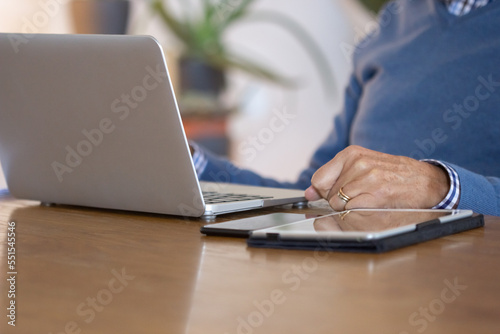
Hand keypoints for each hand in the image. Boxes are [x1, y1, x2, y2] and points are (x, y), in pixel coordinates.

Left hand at [304, 146, 449, 210]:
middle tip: (360, 195)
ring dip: (351, 208)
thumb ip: (333, 177)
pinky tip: (374, 203)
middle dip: (339, 201)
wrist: (425, 180)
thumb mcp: (362, 166)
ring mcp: (367, 178)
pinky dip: (360, 212)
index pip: (319, 179)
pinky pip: (354, 210)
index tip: (326, 196)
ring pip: (340, 204)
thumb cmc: (393, 174)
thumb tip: (309, 193)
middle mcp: (357, 163)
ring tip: (369, 198)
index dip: (321, 193)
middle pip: (329, 195)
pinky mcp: (377, 193)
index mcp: (351, 154)